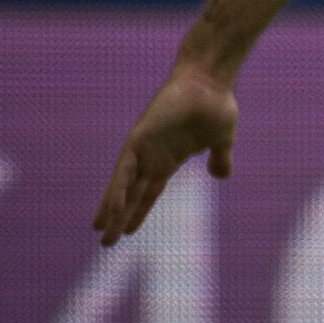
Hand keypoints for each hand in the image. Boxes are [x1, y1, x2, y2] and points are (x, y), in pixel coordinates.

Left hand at [94, 61, 237, 244]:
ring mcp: (142, 149)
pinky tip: (109, 210)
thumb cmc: (216, 104)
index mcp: (168, 159)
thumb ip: (220, 158)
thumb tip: (222, 175)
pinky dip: (116, 191)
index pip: (148, 192)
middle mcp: (151, 157)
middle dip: (119, 218)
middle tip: (106, 242)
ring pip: (122, 187)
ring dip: (111, 211)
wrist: (210, 80)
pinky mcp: (138, 139)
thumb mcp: (223, 139)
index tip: (128, 231)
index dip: (138, 211)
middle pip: (131, 194)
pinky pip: (124, 171)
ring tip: (100, 232)